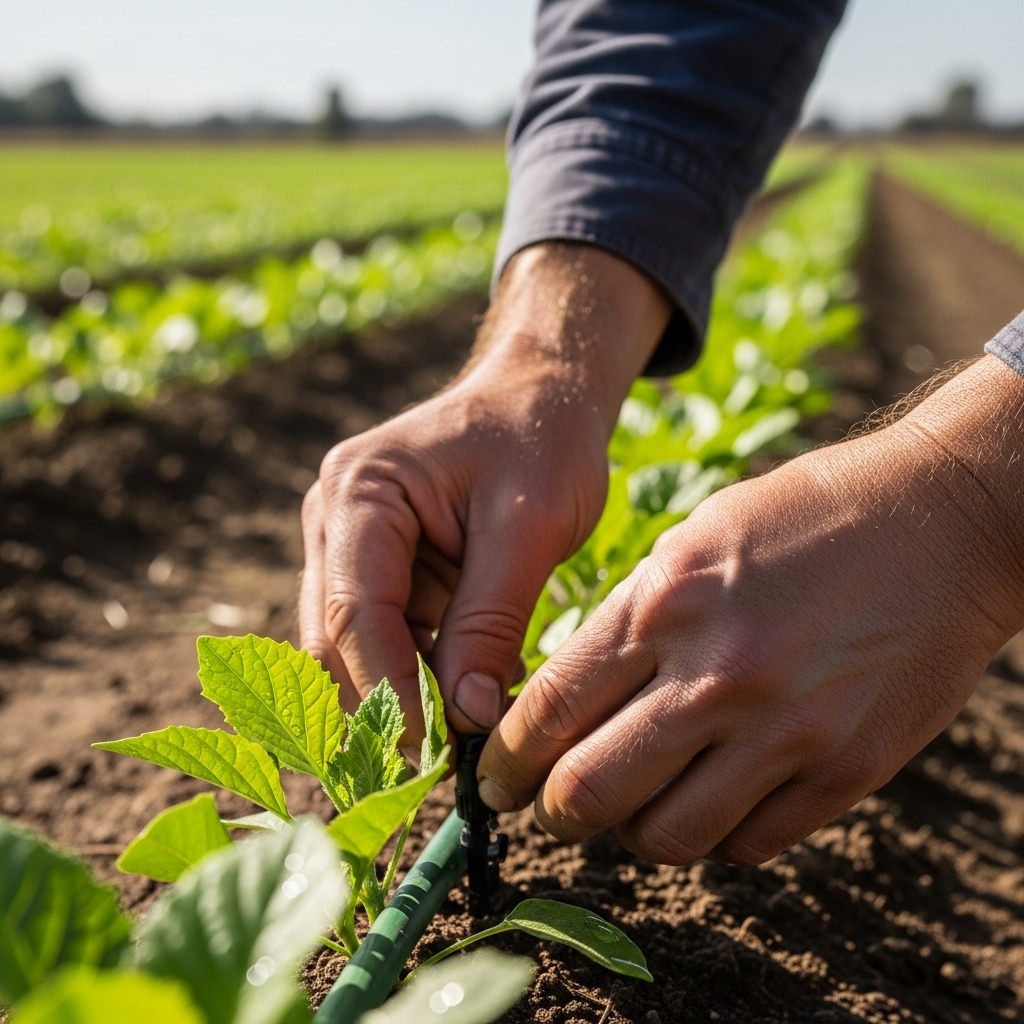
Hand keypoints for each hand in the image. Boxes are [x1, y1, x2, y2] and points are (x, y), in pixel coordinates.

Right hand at [299, 244, 669, 742]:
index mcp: (361, 491)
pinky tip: (457, 706)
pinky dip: (414, 677)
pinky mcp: (374, 567)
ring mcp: (346, 544)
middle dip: (383, 706)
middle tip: (434, 777)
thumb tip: (465, 715)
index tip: (428, 758)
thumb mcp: (530, 525)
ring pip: (352, 649)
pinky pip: (383, 638)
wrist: (539, 394)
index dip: (388, 693)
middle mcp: (334, 519)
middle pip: (336, 640)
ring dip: (399, 699)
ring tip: (453, 752)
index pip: (356, 613)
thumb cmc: (541, 439)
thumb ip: (492, 617)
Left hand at [478, 355, 1023, 864]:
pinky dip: (712, 837)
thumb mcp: (693, 539)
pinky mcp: (844, 770)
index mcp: (665, 603)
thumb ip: (629, 621)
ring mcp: (784, 730)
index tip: (496, 778)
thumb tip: (571, 700)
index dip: (507, 758)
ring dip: (630, 834)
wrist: (938, 524)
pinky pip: (747, 845)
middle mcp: (716, 674)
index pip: (552, 709)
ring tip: (631, 810)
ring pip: (665, 837)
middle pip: (589, 791)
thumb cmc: (803, 518)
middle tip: (546, 811)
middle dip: (550, 813)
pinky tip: (707, 802)